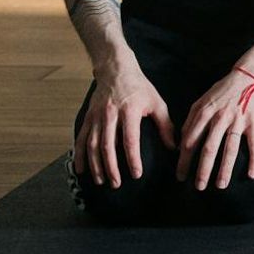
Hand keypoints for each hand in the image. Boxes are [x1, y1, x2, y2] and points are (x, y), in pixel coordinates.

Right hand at [75, 63, 174, 187]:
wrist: (116, 70)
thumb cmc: (140, 87)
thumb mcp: (157, 102)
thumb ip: (165, 125)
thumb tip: (174, 146)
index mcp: (130, 110)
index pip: (130, 139)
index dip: (133, 158)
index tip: (136, 174)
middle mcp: (110, 114)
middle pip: (107, 146)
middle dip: (111, 168)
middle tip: (117, 184)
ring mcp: (96, 116)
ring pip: (92, 145)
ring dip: (96, 165)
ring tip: (101, 181)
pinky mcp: (88, 117)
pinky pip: (81, 139)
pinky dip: (79, 156)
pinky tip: (81, 170)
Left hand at [176, 68, 253, 189]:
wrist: (250, 75)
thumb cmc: (224, 89)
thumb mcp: (202, 100)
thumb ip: (191, 120)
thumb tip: (182, 143)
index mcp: (205, 113)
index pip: (191, 141)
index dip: (184, 160)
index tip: (181, 175)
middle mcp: (220, 118)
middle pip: (209, 148)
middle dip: (203, 169)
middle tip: (198, 186)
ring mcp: (238, 121)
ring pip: (230, 148)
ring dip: (225, 169)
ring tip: (220, 185)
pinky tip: (252, 174)